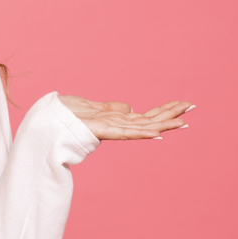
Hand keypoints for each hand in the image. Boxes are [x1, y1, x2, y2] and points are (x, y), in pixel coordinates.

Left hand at [57, 96, 193, 140]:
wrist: (43, 123)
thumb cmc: (63, 114)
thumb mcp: (91, 105)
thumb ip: (112, 109)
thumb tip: (131, 109)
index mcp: (114, 119)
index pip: (144, 115)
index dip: (163, 110)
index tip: (182, 105)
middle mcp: (115, 125)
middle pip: (148, 119)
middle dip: (170, 113)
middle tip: (193, 106)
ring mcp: (109, 129)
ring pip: (141, 126)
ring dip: (163, 123)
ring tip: (183, 121)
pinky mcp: (99, 130)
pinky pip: (124, 132)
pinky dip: (142, 133)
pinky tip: (157, 133)